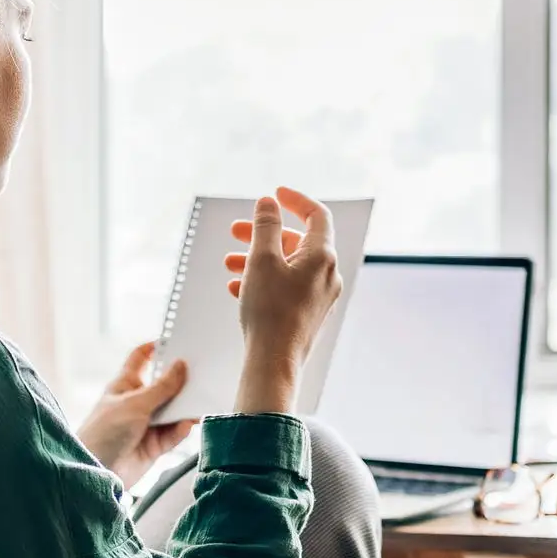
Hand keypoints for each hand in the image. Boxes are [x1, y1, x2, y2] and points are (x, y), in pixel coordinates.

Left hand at [76, 341, 196, 484]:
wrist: (97, 471)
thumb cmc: (104, 432)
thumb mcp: (135, 404)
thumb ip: (162, 387)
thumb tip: (181, 366)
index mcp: (124, 385)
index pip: (140, 358)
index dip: (156, 347)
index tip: (175, 341)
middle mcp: (136, 402)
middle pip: (163, 385)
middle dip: (180, 381)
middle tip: (200, 372)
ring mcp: (146, 424)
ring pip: (172, 411)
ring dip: (185, 408)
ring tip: (200, 401)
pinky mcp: (153, 445)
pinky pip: (173, 434)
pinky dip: (181, 429)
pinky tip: (188, 423)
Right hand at [223, 186, 341, 414]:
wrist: (274, 363)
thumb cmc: (270, 313)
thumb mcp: (262, 260)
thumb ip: (265, 226)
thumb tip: (268, 204)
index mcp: (322, 257)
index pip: (316, 215)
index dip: (295, 200)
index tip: (274, 195)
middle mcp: (327, 275)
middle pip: (297, 242)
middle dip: (264, 234)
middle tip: (236, 232)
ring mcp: (320, 297)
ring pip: (288, 267)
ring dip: (258, 260)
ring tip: (229, 263)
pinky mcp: (309, 315)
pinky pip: (287, 288)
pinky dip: (264, 281)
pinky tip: (238, 288)